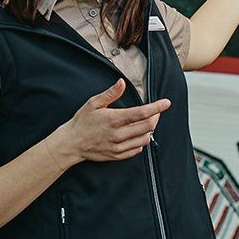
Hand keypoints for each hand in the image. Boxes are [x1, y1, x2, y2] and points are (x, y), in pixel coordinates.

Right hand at [52, 79, 169, 166]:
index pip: (142, 113)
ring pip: (146, 139)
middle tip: (155, 111)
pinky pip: (138, 149)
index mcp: (114, 119)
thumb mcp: (93, 103)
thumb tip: (122, 82)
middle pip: (148, 126)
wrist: (71, 144)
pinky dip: (141, 141)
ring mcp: (119, 147)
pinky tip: (136, 134)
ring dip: (149, 130)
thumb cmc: (82, 122)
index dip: (157, 107)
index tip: (166, 103)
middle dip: (156, 117)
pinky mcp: (118, 155)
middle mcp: (118, 134)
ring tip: (145, 122)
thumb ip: (110, 93)